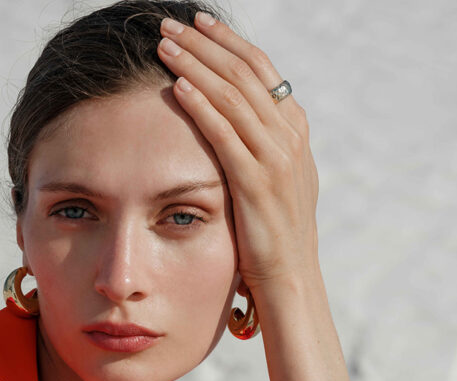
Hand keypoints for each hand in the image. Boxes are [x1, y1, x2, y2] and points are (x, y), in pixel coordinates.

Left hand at [158, 12, 319, 290]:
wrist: (289, 279)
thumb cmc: (273, 237)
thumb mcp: (276, 183)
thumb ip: (262, 149)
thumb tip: (239, 123)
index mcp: (293, 131)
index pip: (260, 70)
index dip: (227, 42)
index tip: (198, 24)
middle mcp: (289, 137)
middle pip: (243, 73)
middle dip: (203, 44)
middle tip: (169, 24)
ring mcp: (275, 158)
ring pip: (232, 96)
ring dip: (195, 65)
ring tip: (164, 45)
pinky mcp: (256, 183)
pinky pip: (225, 134)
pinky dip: (201, 107)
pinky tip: (177, 87)